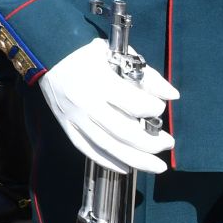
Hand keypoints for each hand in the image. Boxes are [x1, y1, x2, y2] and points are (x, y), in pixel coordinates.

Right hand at [38, 39, 176, 174]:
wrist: (50, 55)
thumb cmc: (89, 54)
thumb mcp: (119, 56)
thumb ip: (147, 76)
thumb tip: (172, 95)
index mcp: (100, 81)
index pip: (135, 104)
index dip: (153, 109)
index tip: (159, 107)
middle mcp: (86, 103)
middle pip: (124, 132)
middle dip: (151, 143)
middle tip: (168, 143)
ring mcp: (74, 117)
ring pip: (108, 146)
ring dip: (136, 160)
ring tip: (157, 166)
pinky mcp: (66, 126)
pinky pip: (88, 149)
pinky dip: (108, 161)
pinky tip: (126, 167)